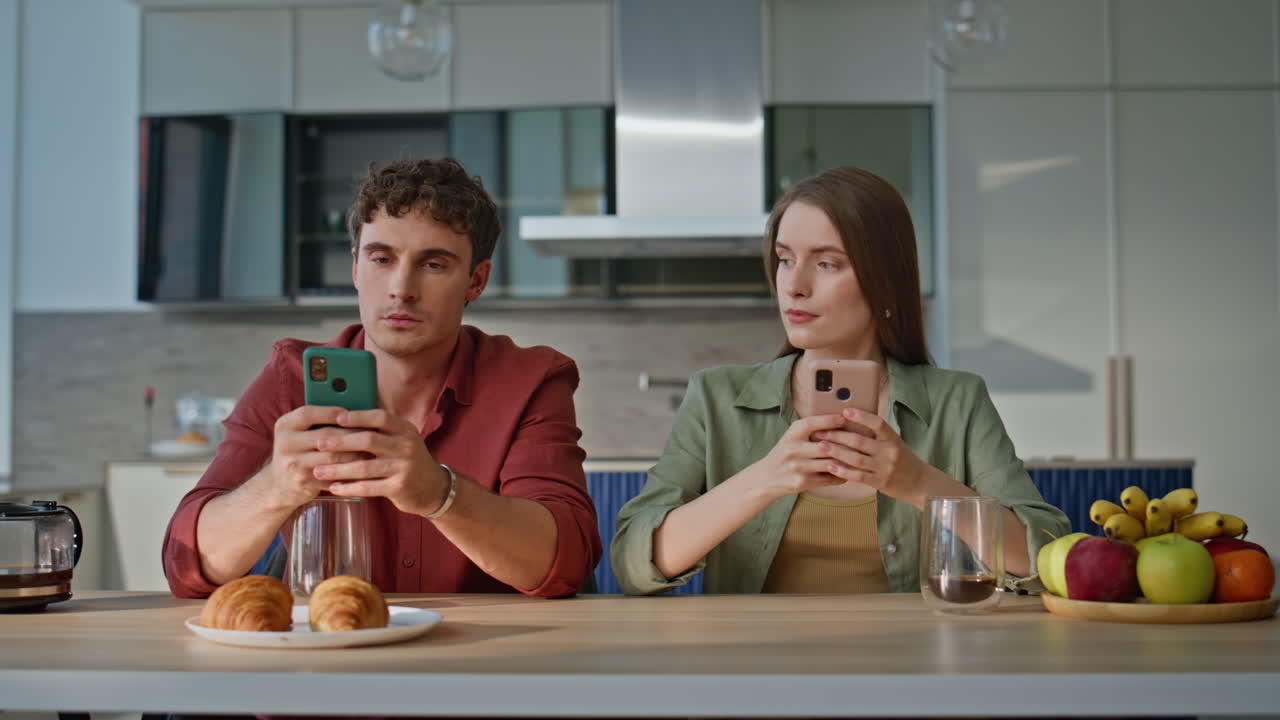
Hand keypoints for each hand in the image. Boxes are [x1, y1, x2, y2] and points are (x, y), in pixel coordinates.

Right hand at [265, 406, 369, 509]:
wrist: (278, 485)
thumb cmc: (299, 450)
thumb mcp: (299, 432)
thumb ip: (318, 421)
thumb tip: (353, 408)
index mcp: (285, 425)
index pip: (308, 413)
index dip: (331, 412)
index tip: (352, 412)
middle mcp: (286, 443)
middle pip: (325, 435)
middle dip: (352, 434)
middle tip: (373, 432)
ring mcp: (293, 464)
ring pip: (333, 457)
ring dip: (356, 454)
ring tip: (373, 449)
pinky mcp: (303, 482)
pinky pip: (333, 475)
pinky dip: (350, 472)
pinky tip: (364, 468)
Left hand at [310, 409, 450, 516]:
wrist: (433, 487)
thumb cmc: (407, 460)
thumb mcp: (401, 439)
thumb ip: (379, 431)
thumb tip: (341, 418)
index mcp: (405, 429)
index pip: (380, 417)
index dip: (358, 417)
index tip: (336, 418)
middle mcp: (407, 446)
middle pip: (369, 440)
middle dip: (341, 442)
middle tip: (319, 443)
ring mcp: (404, 467)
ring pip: (365, 466)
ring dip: (338, 469)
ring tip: (318, 470)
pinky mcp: (400, 487)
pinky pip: (369, 487)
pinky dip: (349, 487)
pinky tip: (334, 487)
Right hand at [753, 414, 858, 499]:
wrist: (765, 478)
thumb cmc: (784, 454)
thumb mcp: (791, 438)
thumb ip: (809, 431)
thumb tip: (839, 423)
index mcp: (791, 435)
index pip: (811, 423)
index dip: (828, 420)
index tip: (844, 418)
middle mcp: (792, 449)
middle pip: (825, 445)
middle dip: (844, 444)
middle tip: (861, 442)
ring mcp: (796, 467)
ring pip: (829, 463)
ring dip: (846, 462)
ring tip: (860, 459)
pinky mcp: (801, 482)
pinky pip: (827, 479)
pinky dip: (840, 476)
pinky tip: (849, 474)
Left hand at [813, 407, 928, 501]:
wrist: (920, 483)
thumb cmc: (903, 460)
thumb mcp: (894, 444)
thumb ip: (876, 436)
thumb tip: (852, 422)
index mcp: (893, 439)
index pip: (878, 423)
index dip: (861, 416)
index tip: (845, 411)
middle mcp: (889, 452)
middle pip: (859, 441)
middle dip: (837, 435)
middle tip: (820, 431)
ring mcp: (884, 468)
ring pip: (855, 458)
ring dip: (836, 452)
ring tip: (820, 446)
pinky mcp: (880, 482)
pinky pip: (858, 476)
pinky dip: (843, 471)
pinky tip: (830, 466)